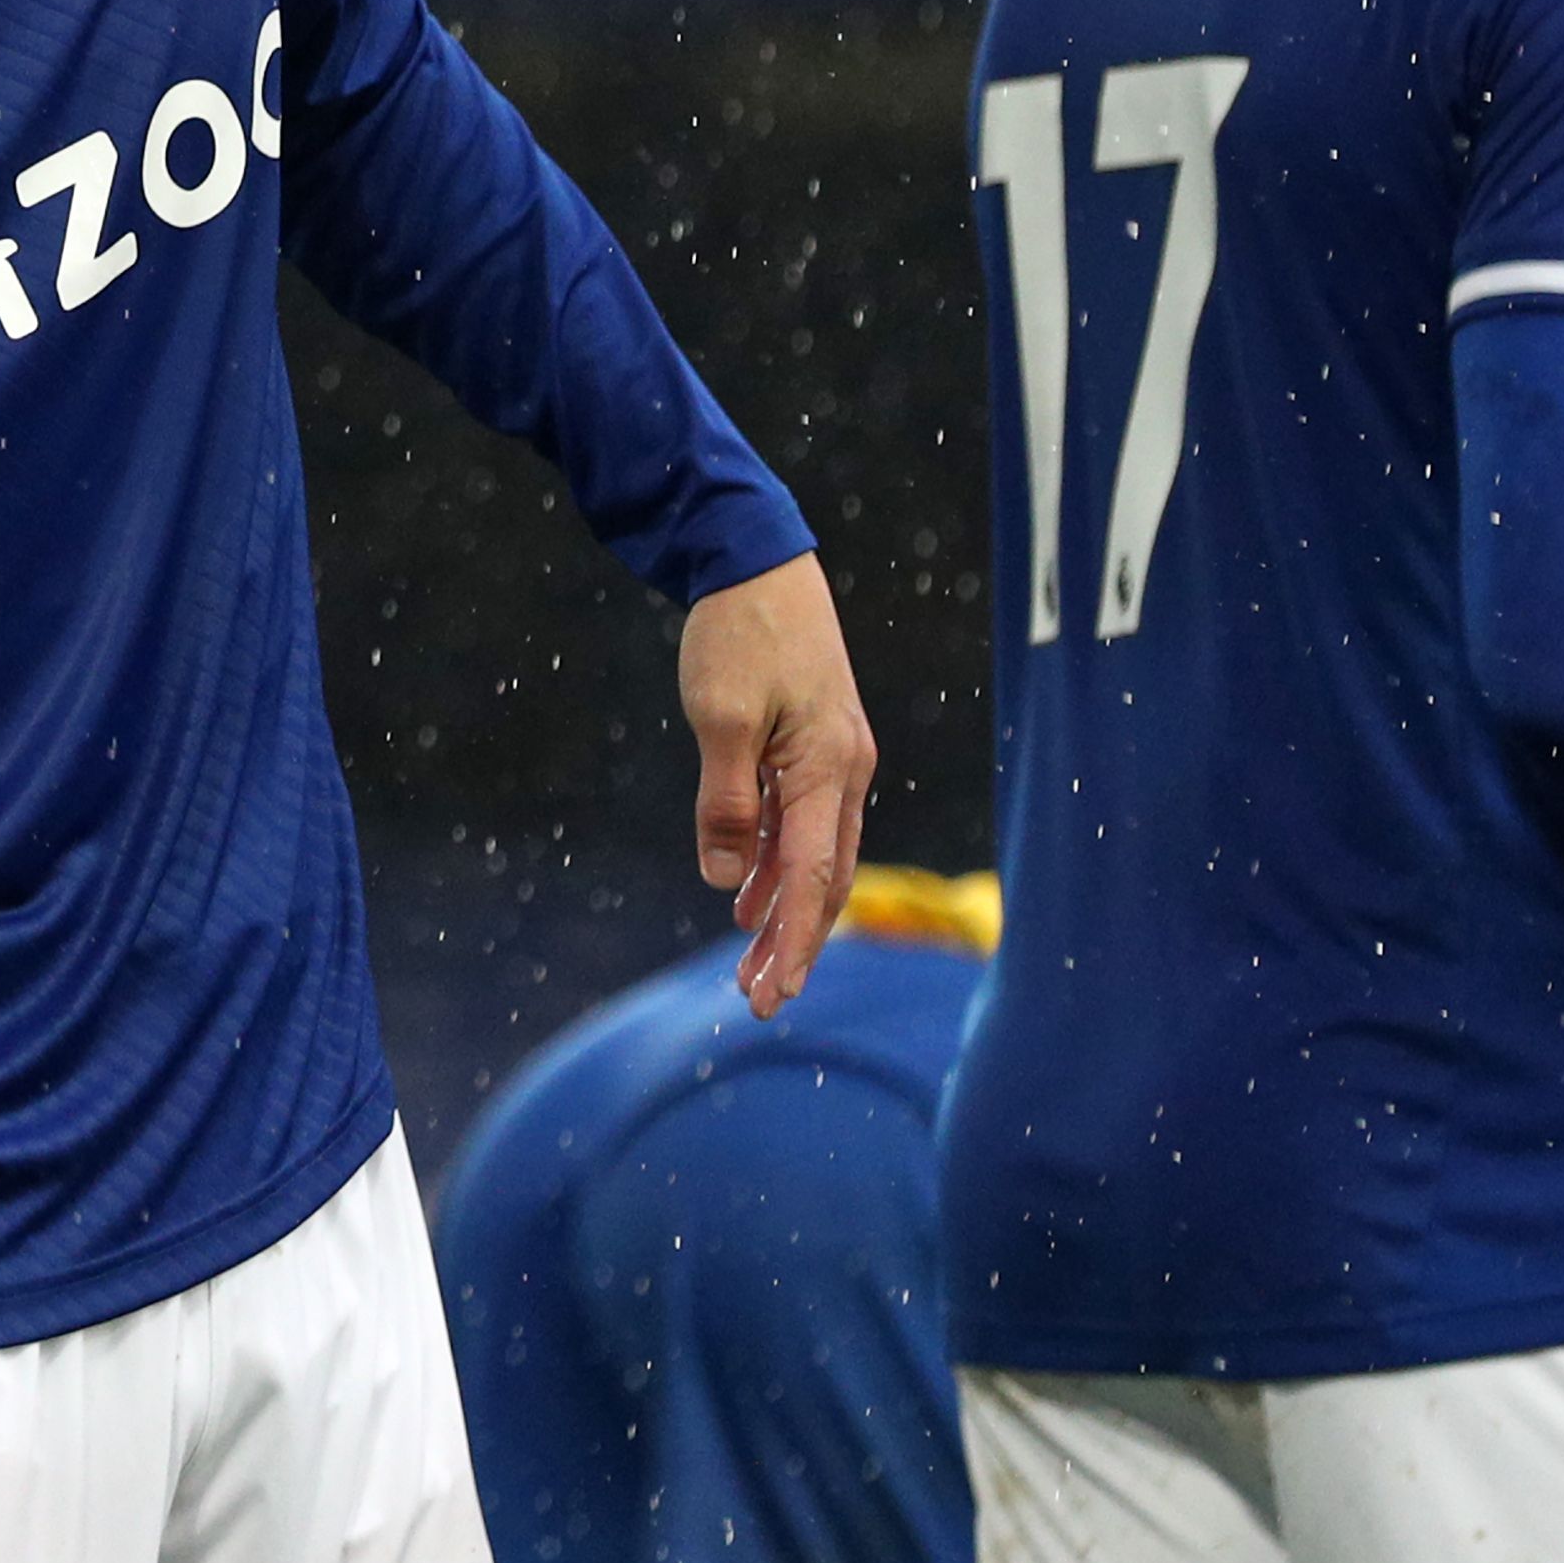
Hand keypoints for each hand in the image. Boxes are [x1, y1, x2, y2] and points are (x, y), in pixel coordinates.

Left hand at [678, 554, 879, 1015]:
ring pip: (815, 855)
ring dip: (784, 909)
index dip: (793, 943)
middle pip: (824, 879)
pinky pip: (802, 824)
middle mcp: (844, 772)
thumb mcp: (719, 719)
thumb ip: (725, 802)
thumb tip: (727, 881)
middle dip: (793, 942)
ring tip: (750, 961)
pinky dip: (778, 865)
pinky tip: (749, 896)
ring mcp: (834, 760)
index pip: (813, 879)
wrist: (756, 562)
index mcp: (829, 769)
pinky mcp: (814, 747)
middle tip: (759, 1000)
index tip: (771, 996)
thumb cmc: (738, 635)